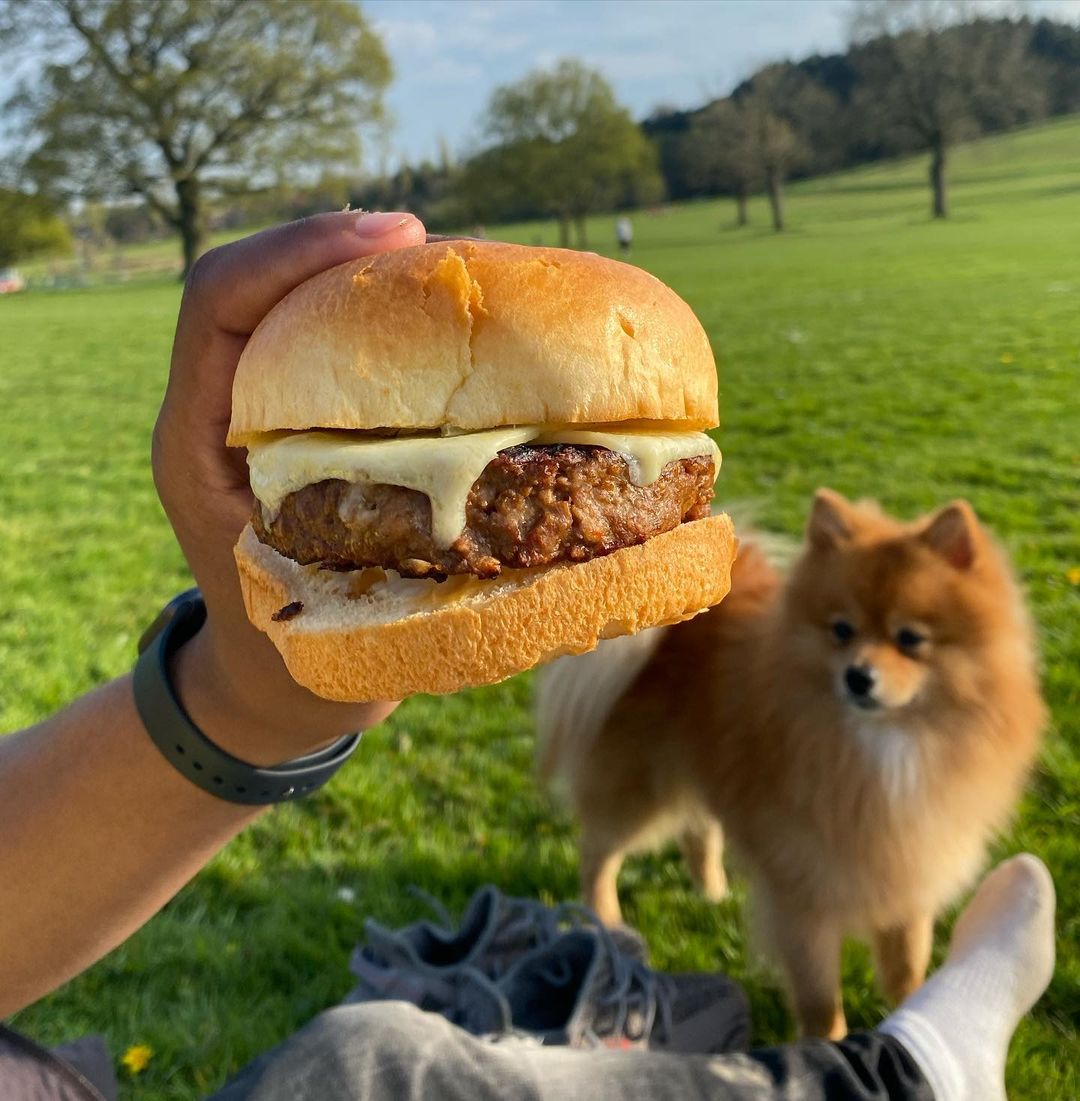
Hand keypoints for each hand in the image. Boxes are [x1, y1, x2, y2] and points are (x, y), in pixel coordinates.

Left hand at [153, 211, 426, 763]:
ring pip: (293, 308)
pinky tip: (449, 334)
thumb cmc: (288, 652)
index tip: (398, 236)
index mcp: (196, 440)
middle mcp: (218, 412)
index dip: (298, 252)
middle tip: (433, 247)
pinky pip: (329, 350)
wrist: (262, 681)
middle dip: (342, 249)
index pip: (217, 302)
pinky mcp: (294, 429)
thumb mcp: (323, 602)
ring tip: (448, 272)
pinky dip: (387, 327)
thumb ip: (371, 555)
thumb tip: (481, 515)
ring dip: (368, 279)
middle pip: (259, 286)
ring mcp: (255, 417)